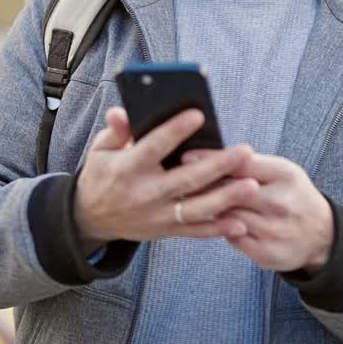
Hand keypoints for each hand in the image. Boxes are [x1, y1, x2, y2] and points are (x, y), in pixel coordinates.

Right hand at [73, 108, 259, 250]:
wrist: (91, 219)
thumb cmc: (102, 175)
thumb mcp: (100, 150)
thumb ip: (116, 131)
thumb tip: (121, 112)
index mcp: (127, 168)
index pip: (154, 146)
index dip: (175, 131)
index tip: (198, 115)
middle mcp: (144, 193)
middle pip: (186, 179)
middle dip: (218, 166)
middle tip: (245, 152)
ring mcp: (157, 215)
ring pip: (197, 208)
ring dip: (226, 198)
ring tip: (252, 186)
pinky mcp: (165, 230)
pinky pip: (195, 231)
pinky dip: (218, 229)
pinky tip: (240, 222)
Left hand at [189, 152, 332, 272]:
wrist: (321, 235)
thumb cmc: (294, 195)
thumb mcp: (282, 171)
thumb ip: (250, 164)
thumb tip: (210, 157)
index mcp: (285, 175)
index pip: (240, 164)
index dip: (211, 159)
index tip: (186, 157)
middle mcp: (280, 203)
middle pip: (230, 191)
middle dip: (203, 185)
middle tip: (178, 179)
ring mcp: (273, 230)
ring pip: (227, 216)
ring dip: (207, 208)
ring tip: (187, 200)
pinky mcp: (266, 253)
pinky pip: (232, 237)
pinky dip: (221, 228)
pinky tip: (211, 222)